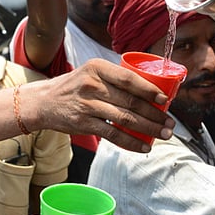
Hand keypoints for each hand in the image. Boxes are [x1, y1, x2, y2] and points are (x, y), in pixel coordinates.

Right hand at [23, 59, 174, 152]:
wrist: (44, 102)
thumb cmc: (73, 87)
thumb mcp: (91, 72)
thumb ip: (114, 77)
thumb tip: (150, 89)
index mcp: (97, 67)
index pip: (129, 79)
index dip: (150, 90)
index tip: (166, 100)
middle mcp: (92, 84)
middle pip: (131, 101)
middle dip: (155, 114)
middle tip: (170, 123)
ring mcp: (87, 105)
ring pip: (125, 118)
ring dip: (148, 128)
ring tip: (163, 134)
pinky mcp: (83, 123)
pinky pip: (113, 134)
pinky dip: (131, 142)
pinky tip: (144, 146)